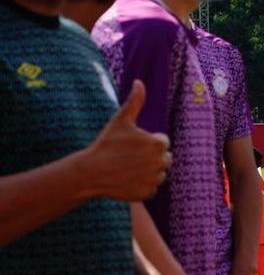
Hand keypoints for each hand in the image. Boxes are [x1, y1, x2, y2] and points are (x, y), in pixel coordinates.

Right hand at [86, 83, 172, 200]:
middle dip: (149, 157)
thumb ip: (135, 101)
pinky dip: (141, 185)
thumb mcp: (121, 120)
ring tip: (127, 168)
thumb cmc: (106, 143)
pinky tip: (127, 180)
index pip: (162, 142)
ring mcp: (155, 179)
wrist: (90, 171)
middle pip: (163, 158)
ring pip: (158, 173)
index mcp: (159, 143)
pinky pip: (151, 187)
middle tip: (128, 157)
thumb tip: (139, 81)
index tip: (130, 145)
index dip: (146, 142)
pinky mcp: (148, 193)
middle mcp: (161, 162)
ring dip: (146, 171)